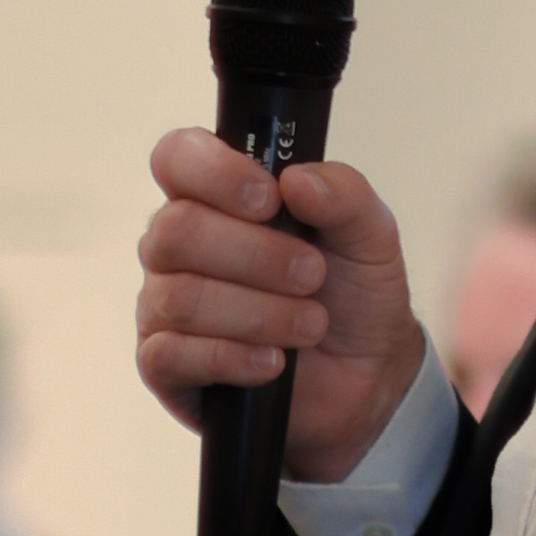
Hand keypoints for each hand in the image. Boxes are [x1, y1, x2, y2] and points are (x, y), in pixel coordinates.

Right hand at [133, 128, 426, 482]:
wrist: (365, 377)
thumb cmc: (353, 295)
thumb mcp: (371, 236)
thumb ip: (344, 195)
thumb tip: (296, 180)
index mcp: (216, 198)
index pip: (177, 158)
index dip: (214, 173)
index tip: (269, 199)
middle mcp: (178, 247)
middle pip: (176, 231)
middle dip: (254, 255)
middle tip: (312, 275)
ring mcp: (164, 306)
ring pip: (181, 297)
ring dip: (258, 312)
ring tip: (310, 325)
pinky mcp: (165, 366)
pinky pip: (171, 355)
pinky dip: (232, 357)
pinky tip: (273, 362)